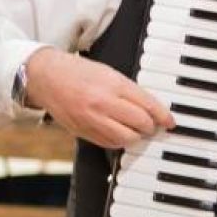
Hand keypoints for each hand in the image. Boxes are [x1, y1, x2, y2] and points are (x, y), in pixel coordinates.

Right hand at [23, 47, 174, 148]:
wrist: (47, 77)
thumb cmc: (78, 72)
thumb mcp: (109, 73)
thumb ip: (129, 91)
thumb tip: (151, 108)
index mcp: (113, 84)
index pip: (148, 105)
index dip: (163, 116)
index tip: (170, 121)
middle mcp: (103, 103)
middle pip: (140, 124)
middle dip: (151, 126)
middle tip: (153, 124)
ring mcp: (92, 119)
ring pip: (126, 138)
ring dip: (136, 136)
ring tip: (137, 130)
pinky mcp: (83, 131)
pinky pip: (109, 144)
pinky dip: (119, 141)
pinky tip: (120, 133)